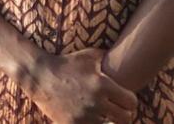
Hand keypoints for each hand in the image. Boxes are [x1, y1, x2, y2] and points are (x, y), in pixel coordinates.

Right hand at [23, 47, 138, 123]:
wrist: (41, 76)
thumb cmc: (68, 63)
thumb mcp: (90, 56)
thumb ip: (110, 59)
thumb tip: (126, 59)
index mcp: (103, 84)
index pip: (131, 102)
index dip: (131, 101)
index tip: (127, 100)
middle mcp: (96, 102)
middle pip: (125, 118)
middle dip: (124, 114)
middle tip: (119, 110)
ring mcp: (84, 115)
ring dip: (108, 119)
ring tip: (103, 111)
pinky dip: (93, 123)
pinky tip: (90, 116)